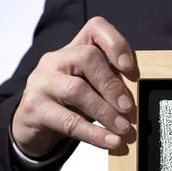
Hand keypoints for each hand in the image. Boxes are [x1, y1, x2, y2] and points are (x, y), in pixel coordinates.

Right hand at [12, 16, 134, 157]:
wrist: (32, 126)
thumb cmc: (70, 104)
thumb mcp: (92, 89)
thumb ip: (111, 85)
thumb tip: (138, 99)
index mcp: (74, 50)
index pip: (95, 29)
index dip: (115, 43)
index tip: (129, 67)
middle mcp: (55, 60)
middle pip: (87, 58)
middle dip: (112, 85)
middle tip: (128, 109)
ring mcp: (41, 82)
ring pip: (76, 89)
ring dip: (105, 112)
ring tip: (123, 128)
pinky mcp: (34, 108)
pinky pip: (68, 121)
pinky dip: (94, 133)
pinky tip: (111, 141)